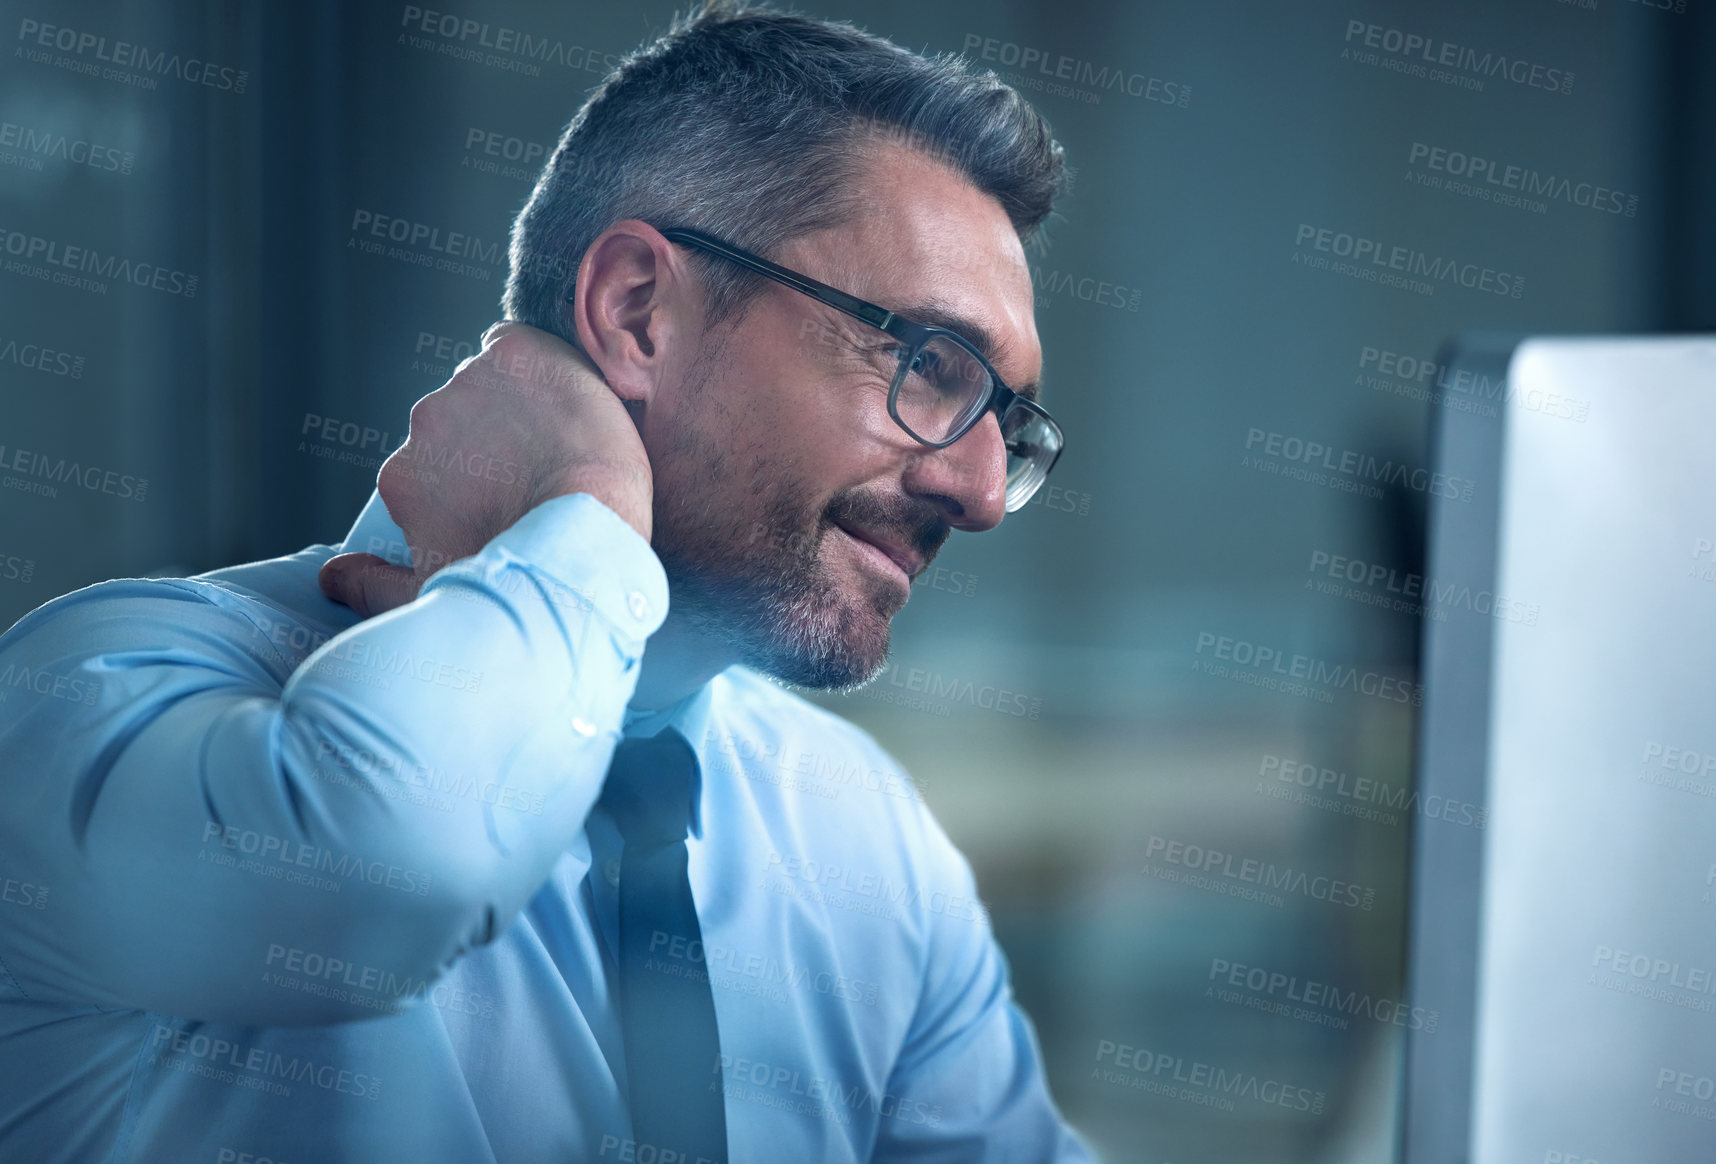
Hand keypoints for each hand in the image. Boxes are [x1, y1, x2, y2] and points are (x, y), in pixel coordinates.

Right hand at [319, 321, 651, 617]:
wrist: (586, 539)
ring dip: (515, 407)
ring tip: (562, 445)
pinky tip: (562, 397)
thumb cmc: (516, 580)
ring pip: (488, 386)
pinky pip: (513, 345)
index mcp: (402, 479)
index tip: (507, 500)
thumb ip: (372, 587)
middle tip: (540, 476)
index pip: (430, 469)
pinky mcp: (514, 353)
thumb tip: (331, 577)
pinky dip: (534, 363)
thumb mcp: (433, 599)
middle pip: (458, 425)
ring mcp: (469, 383)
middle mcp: (423, 424)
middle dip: (491, 445)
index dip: (472, 485)